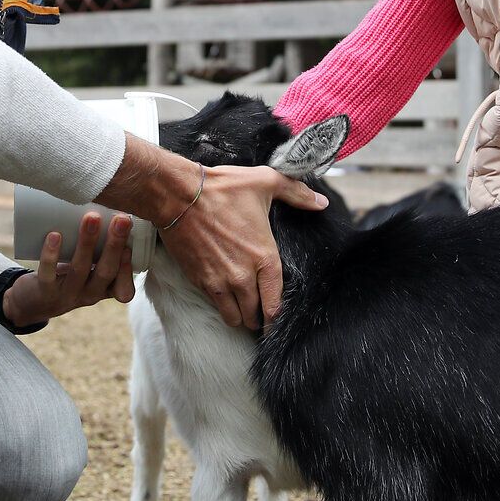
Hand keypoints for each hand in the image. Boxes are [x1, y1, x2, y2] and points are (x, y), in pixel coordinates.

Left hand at [4, 211, 135, 327]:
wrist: (32, 302)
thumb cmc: (67, 276)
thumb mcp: (89, 268)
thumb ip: (101, 248)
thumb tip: (113, 206)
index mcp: (104, 290)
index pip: (124, 290)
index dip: (128, 270)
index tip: (131, 246)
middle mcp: (89, 295)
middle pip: (106, 273)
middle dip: (114, 245)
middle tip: (122, 219)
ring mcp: (66, 295)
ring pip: (79, 269)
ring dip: (87, 243)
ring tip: (91, 218)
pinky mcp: (44, 291)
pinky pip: (48, 273)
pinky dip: (52, 254)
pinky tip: (55, 235)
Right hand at [159, 164, 328, 330]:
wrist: (178, 194)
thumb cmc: (222, 188)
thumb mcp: (265, 182)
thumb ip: (297, 194)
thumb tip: (321, 203)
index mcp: (265, 257)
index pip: (276, 304)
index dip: (277, 316)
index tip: (277, 316)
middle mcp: (243, 276)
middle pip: (256, 316)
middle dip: (260, 316)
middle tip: (261, 312)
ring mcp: (220, 282)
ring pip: (235, 318)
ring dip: (241, 316)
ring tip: (243, 308)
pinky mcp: (200, 281)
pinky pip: (216, 307)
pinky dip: (222, 306)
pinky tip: (225, 297)